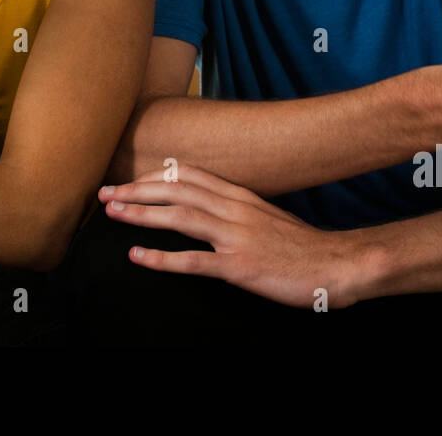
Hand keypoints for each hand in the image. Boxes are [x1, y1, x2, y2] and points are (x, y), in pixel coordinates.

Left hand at [99, 164, 365, 308]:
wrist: (335, 264)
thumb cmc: (300, 246)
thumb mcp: (265, 216)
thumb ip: (235, 209)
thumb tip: (206, 207)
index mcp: (240, 196)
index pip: (188, 175)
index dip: (153, 175)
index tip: (128, 180)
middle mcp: (234, 209)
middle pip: (176, 189)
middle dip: (137, 189)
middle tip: (105, 193)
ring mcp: (236, 236)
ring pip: (180, 216)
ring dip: (142, 214)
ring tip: (113, 213)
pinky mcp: (240, 266)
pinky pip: (194, 260)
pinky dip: (162, 258)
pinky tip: (138, 257)